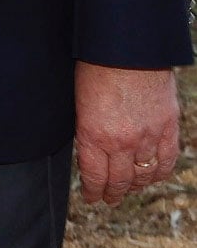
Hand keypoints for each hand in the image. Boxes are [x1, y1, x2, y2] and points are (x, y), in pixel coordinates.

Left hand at [75, 62, 180, 203]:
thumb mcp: (79, 102)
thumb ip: (86, 129)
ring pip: (143, 174)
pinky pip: (166, 161)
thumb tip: (90, 149)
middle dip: (113, 193)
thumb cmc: (95, 67)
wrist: (128, 49)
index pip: (94, 176)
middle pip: (119, 180)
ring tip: (129, 190)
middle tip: (109, 199)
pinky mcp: (167, 128)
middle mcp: (120, 142)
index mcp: (92, 135)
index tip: (91, 198)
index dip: (93, 191)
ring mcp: (147, 137)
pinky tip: (153, 176)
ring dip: (136, 185)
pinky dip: (159, 173)